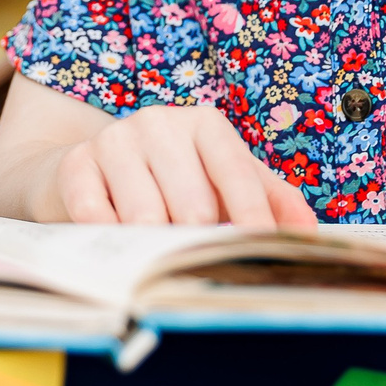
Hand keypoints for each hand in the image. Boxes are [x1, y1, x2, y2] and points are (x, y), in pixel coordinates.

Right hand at [53, 104, 315, 227]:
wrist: (85, 170)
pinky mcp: (76, 164)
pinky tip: (116, 241)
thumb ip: (270, 200)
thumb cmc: (169, 181)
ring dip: (154, 248)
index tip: (262, 251)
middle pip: (193, 204)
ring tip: (155, 253)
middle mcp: (159, 123)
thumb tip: (309, 234)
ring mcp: (114, 140)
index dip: (252, 218)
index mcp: (204, 124)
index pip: (237, 173)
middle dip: (197, 242)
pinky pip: (98, 218)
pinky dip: (112, 241)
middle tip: (196, 263)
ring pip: (146, 216)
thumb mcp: (221, 183)